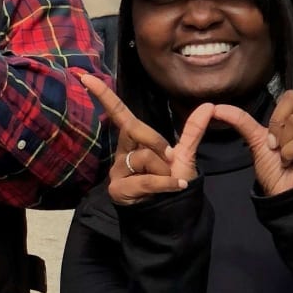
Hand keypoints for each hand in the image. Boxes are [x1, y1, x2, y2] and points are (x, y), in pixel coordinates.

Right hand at [79, 73, 212, 204]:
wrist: (170, 217)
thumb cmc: (171, 184)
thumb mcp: (184, 156)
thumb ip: (193, 131)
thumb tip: (208, 105)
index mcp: (132, 142)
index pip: (118, 113)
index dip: (103, 95)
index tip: (84, 75)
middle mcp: (120, 154)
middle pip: (135, 130)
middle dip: (159, 143)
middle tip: (171, 160)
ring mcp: (117, 172)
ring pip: (143, 157)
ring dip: (164, 171)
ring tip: (167, 183)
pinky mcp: (118, 190)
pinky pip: (146, 179)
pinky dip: (165, 182)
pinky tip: (176, 186)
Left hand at [213, 39, 292, 196]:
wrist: (287, 196)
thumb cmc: (277, 171)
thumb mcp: (256, 141)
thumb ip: (240, 120)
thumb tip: (216, 107)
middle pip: (291, 97)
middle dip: (276, 121)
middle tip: (276, 144)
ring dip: (281, 140)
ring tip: (287, 155)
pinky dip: (288, 152)